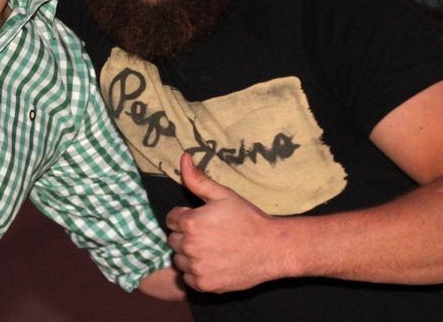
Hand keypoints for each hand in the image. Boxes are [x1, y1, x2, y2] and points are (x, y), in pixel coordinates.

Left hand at [166, 153, 287, 292]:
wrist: (272, 248)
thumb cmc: (247, 218)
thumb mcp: (223, 195)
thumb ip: (198, 179)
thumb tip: (183, 157)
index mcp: (190, 222)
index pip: (170, 219)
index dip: (185, 217)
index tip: (202, 219)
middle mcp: (189, 246)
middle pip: (173, 240)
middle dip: (186, 236)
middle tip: (208, 234)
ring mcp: (196, 268)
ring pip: (179, 260)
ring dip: (189, 255)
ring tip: (211, 248)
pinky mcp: (205, 285)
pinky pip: (188, 278)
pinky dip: (197, 273)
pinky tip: (213, 263)